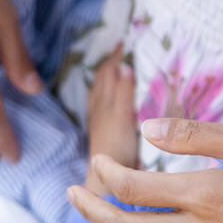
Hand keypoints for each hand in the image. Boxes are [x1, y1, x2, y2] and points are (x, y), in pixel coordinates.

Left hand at [84, 45, 137, 193]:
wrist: (104, 181)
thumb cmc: (116, 149)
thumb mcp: (123, 117)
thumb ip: (123, 92)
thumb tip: (124, 65)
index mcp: (104, 101)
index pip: (107, 71)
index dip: (115, 56)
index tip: (124, 41)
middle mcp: (98, 108)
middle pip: (101, 79)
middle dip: (110, 63)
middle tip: (122, 49)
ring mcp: (99, 120)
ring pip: (100, 91)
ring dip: (107, 77)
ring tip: (116, 68)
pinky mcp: (103, 132)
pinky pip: (102, 103)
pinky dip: (107, 92)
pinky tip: (111, 98)